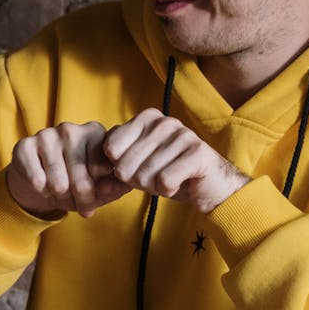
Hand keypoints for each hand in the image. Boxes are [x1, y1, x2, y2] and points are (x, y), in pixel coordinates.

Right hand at [6, 121, 131, 218]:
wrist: (37, 180)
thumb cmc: (74, 181)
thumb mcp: (98, 185)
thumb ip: (115, 186)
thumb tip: (125, 186)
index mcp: (94, 132)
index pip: (101, 167)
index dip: (99, 191)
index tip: (95, 201)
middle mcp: (71, 129)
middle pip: (80, 176)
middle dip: (81, 199)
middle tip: (80, 208)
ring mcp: (46, 135)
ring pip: (58, 181)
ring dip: (60, 197)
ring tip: (61, 197)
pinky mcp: (25, 146)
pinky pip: (37, 179)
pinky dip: (42, 191)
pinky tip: (44, 188)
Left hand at [103, 108, 248, 213]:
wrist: (209, 186)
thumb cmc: (167, 172)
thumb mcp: (137, 162)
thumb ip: (116, 155)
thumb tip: (99, 160)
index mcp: (146, 118)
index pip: (110, 147)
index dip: (118, 168)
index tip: (135, 169)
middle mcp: (164, 121)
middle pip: (125, 164)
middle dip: (135, 181)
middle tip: (153, 178)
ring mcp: (183, 134)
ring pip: (144, 175)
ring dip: (153, 187)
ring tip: (168, 179)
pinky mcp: (198, 152)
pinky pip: (164, 181)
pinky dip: (167, 190)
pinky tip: (178, 184)